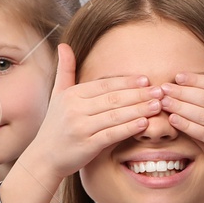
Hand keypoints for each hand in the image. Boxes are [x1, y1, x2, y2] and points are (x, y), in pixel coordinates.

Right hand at [18, 42, 164, 189]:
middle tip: (160, 91)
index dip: (127, 82)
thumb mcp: (57, 96)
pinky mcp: (86, 146)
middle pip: (113, 99)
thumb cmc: (55, 126)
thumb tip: (64, 44)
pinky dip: (129, 128)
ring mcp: (80, 128)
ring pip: (115, 115)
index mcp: (71, 95)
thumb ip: (65, 71)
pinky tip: (144, 123)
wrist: (44, 158)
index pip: (104, 85)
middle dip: (139, 94)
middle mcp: (75, 109)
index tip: (146, 80)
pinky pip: (112, 135)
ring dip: (139, 109)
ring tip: (157, 105)